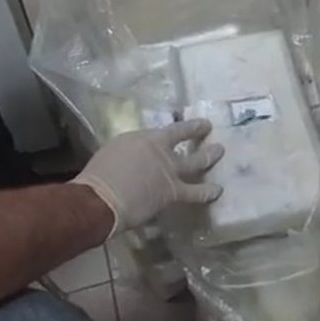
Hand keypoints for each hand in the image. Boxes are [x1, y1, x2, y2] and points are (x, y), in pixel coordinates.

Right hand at [71, 119, 224, 237]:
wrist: (103, 198)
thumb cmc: (99, 176)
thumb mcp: (113, 153)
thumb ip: (130, 154)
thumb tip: (136, 159)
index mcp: (143, 138)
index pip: (167, 129)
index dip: (183, 126)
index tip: (194, 122)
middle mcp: (160, 149)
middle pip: (183, 137)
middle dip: (198, 132)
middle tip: (207, 128)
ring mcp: (170, 169)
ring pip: (196, 161)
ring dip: (210, 156)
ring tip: (220, 151)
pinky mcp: (174, 191)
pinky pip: (195, 192)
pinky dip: (207, 192)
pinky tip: (217, 192)